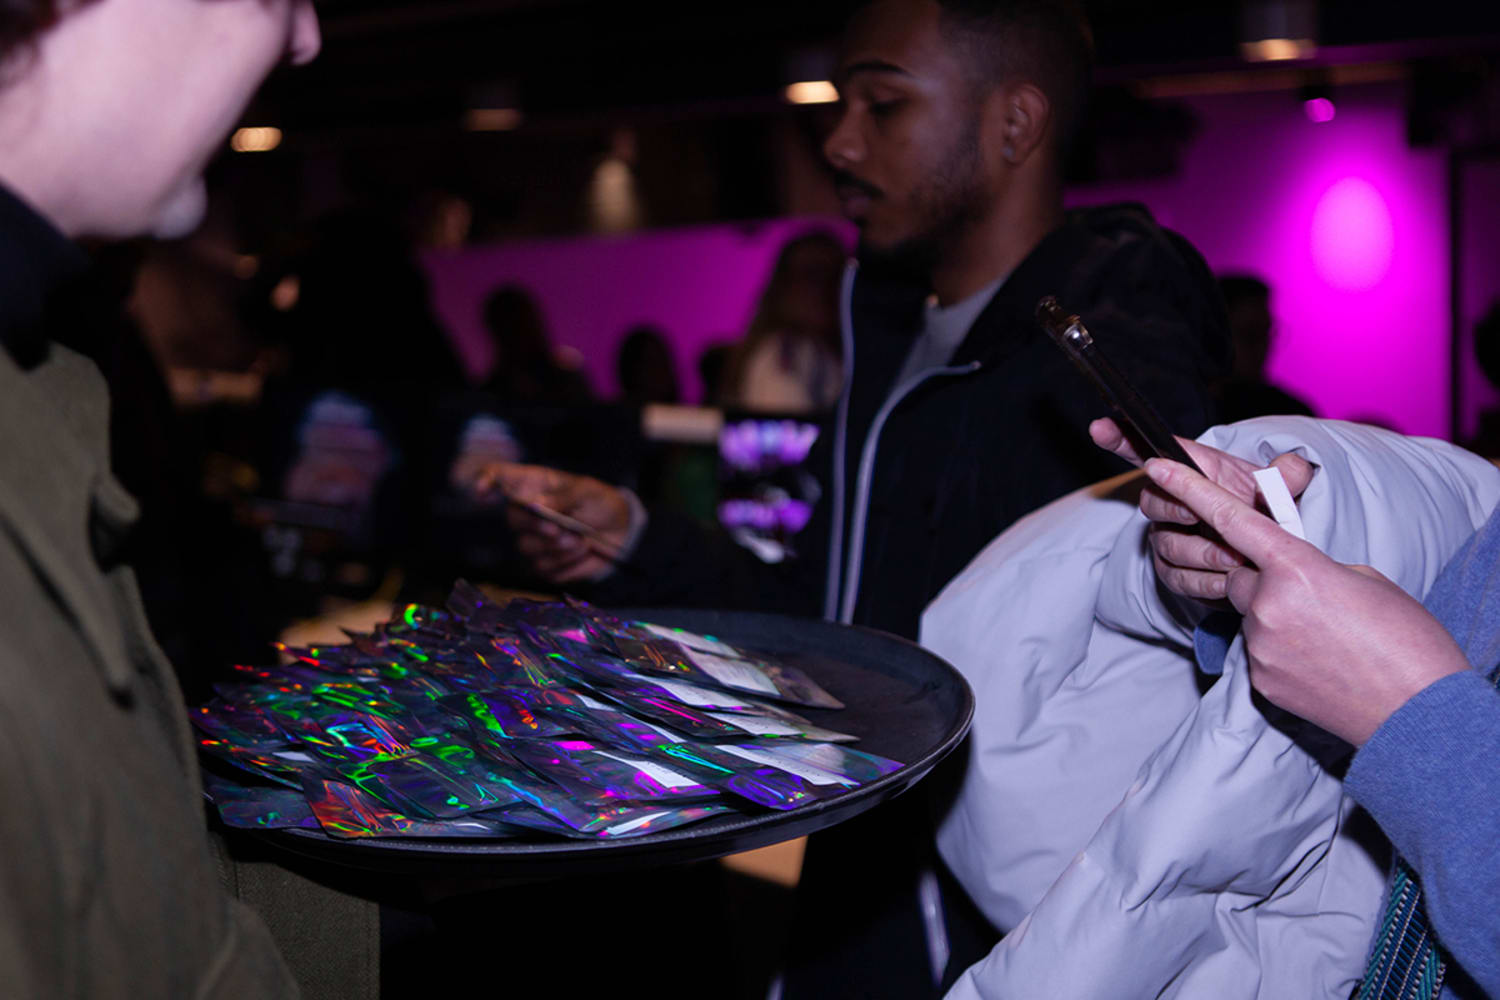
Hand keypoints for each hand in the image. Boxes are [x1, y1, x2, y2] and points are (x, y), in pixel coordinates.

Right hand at [468, 462, 631, 582]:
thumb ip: (562, 497)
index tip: (483, 491)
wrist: (621, 532)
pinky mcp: (544, 563)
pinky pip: (544, 568)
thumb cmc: (599, 503)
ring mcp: (533, 539)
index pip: (499, 476)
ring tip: (581, 539)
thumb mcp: (586, 492)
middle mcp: (527, 511)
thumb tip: (536, 503)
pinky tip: (581, 552)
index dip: (486, 480)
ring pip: (528, 547)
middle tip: (560, 528)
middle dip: (537, 526)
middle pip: (513, 519)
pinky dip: (567, 562)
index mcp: (533, 484)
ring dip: (558, 546)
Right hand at [1090, 418, 1314, 602]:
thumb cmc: (1264, 512)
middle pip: (1151, 499)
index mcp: (1192, 472)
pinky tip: (1227, 582)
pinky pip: (1176, 576)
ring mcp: (1168, 536)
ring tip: (1234, 559)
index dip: (1120, 437)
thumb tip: (1291, 467)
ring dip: (1200, 552)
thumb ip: (1286, 477)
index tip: (1100, 427)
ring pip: (1166, 542)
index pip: (1146, 448)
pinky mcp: (1172, 570)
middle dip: (1174, 509)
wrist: (1267, 556)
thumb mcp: (1281, 492)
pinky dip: (1203, 580)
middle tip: (1200, 517)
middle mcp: (1171, 501)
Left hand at [1142, 457, 1470, 745]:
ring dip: (1276, 617)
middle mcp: (1267, 604)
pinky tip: (1319, 663)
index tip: (1158, 468)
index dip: (1190, 489)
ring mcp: (1260, 645)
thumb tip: (1291, 572)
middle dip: (1263, 578)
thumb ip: (1315, 566)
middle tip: (1312, 599)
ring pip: (1250, 615)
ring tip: (1327, 638)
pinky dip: (1281, 650)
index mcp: (1297, 568)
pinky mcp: (1259, 680)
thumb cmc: (1407, 641)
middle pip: (1238, 575)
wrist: (1420, 715)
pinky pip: (1258, 650)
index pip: (1231, 519)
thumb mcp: (1366, 581)